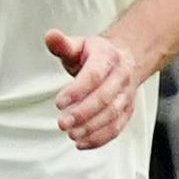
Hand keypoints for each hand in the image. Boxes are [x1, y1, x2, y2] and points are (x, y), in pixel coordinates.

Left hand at [48, 28, 152, 150]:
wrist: (125, 59)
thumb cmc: (96, 54)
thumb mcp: (78, 45)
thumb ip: (62, 44)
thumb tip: (50, 35)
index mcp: (107, 57)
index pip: (94, 76)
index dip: (76, 91)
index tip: (59, 103)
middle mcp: (121, 77)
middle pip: (104, 98)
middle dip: (82, 113)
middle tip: (62, 123)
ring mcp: (126, 95)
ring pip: (112, 115)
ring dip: (91, 128)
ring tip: (71, 134)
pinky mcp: (127, 111)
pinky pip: (117, 128)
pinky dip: (99, 138)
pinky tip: (82, 143)